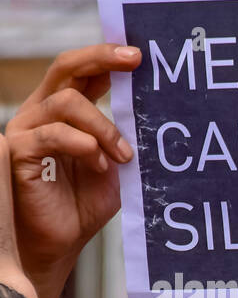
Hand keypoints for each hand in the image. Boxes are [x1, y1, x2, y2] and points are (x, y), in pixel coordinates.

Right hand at [5, 44, 139, 297]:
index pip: (83, 72)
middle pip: (66, 67)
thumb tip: (158, 115)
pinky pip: (52, 134)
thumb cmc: (85, 205)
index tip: (139, 54)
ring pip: (66, 102)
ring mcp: (27, 128)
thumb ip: (127, 140)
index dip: (107, 57)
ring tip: (123, 155)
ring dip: (103, 126)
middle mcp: (43, 112)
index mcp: (67, 112)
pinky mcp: (19, 151)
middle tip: (133, 61)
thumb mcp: (117, 168)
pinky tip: (101, 164)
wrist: (61, 243)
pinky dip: (83, 145)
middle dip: (100, 58)